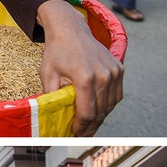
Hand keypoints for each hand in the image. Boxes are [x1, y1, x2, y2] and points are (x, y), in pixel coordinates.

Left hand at [36, 0, 122, 135]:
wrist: (71, 30)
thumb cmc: (57, 52)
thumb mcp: (47, 75)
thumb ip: (52, 98)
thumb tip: (54, 118)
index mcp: (86, 78)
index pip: (87, 113)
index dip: (81, 127)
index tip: (73, 134)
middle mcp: (104, 75)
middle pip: (101, 111)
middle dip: (90, 126)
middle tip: (81, 136)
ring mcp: (114, 72)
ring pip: (110, 105)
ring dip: (101, 118)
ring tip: (89, 127)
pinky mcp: (119, 69)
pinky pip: (116, 95)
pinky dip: (108, 105)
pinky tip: (98, 112)